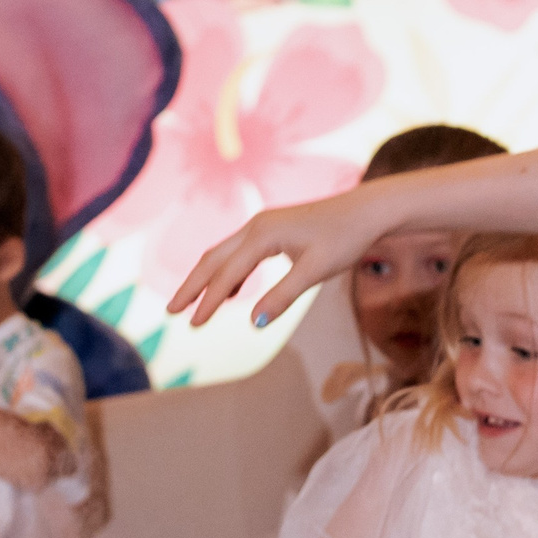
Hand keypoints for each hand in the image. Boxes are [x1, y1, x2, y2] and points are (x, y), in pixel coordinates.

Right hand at [170, 186, 394, 328]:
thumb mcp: (315, 272)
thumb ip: (283, 296)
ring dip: (207, 279)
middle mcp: (256, 226)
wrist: (367, 211)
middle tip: (171, 311)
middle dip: (191, 286)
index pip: (226, 274)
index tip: (192, 326)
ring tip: (193, 304)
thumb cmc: (345, 238)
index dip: (207, 302)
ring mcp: (263, 225)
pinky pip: (240, 252)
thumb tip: (254, 322)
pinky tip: (232, 291)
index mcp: (262, 235)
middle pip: (213, 259)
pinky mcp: (273, 229)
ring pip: (224, 254)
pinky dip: (229, 272)